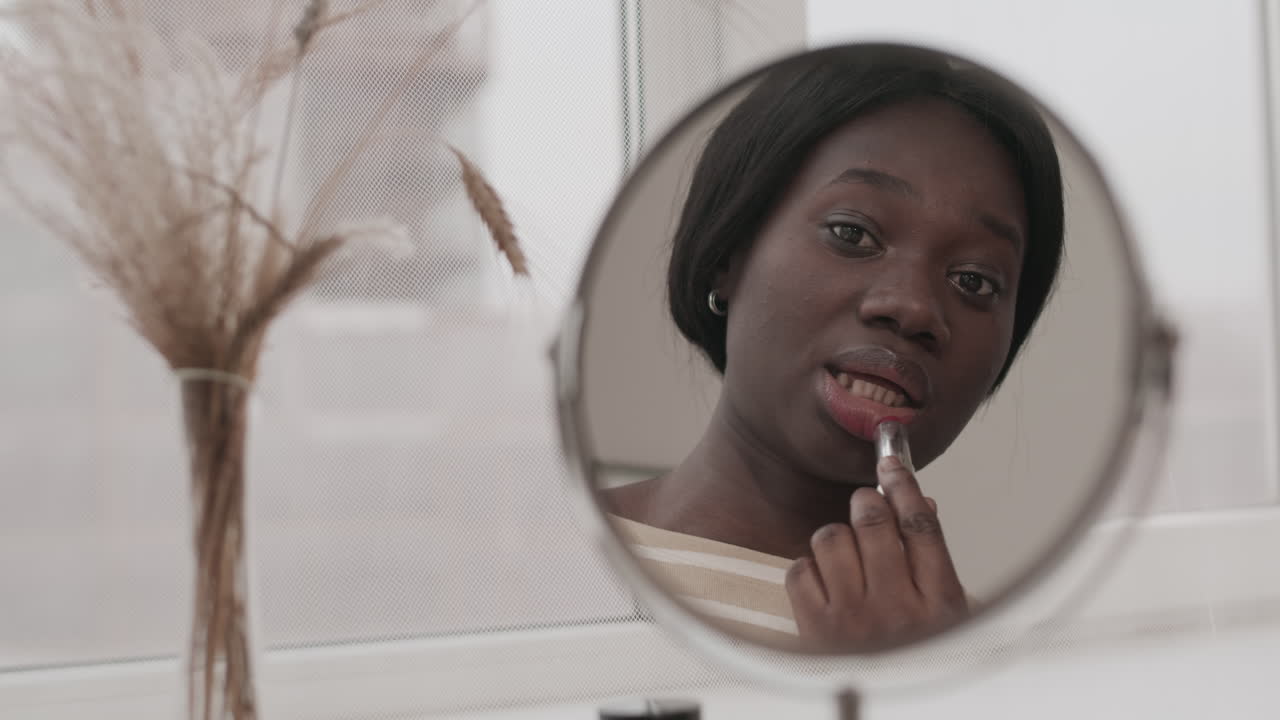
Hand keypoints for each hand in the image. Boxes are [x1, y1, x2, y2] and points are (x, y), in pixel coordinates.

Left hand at [784, 456, 968, 651]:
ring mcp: (852, 620)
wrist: (886, 710)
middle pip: (875, 523)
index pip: (922, 526)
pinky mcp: (813, 630)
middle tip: (866, 503)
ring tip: (846, 554)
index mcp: (940, 606)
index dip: (905, 485)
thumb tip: (921, 504)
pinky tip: (824, 582)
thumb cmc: (918, 662)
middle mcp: (897, 610)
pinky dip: (808, 566)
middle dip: (867, 501)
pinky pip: (799, 569)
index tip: (892, 463)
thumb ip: (934, 563)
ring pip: (832, 538)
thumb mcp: (949, 618)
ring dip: (837, 536)